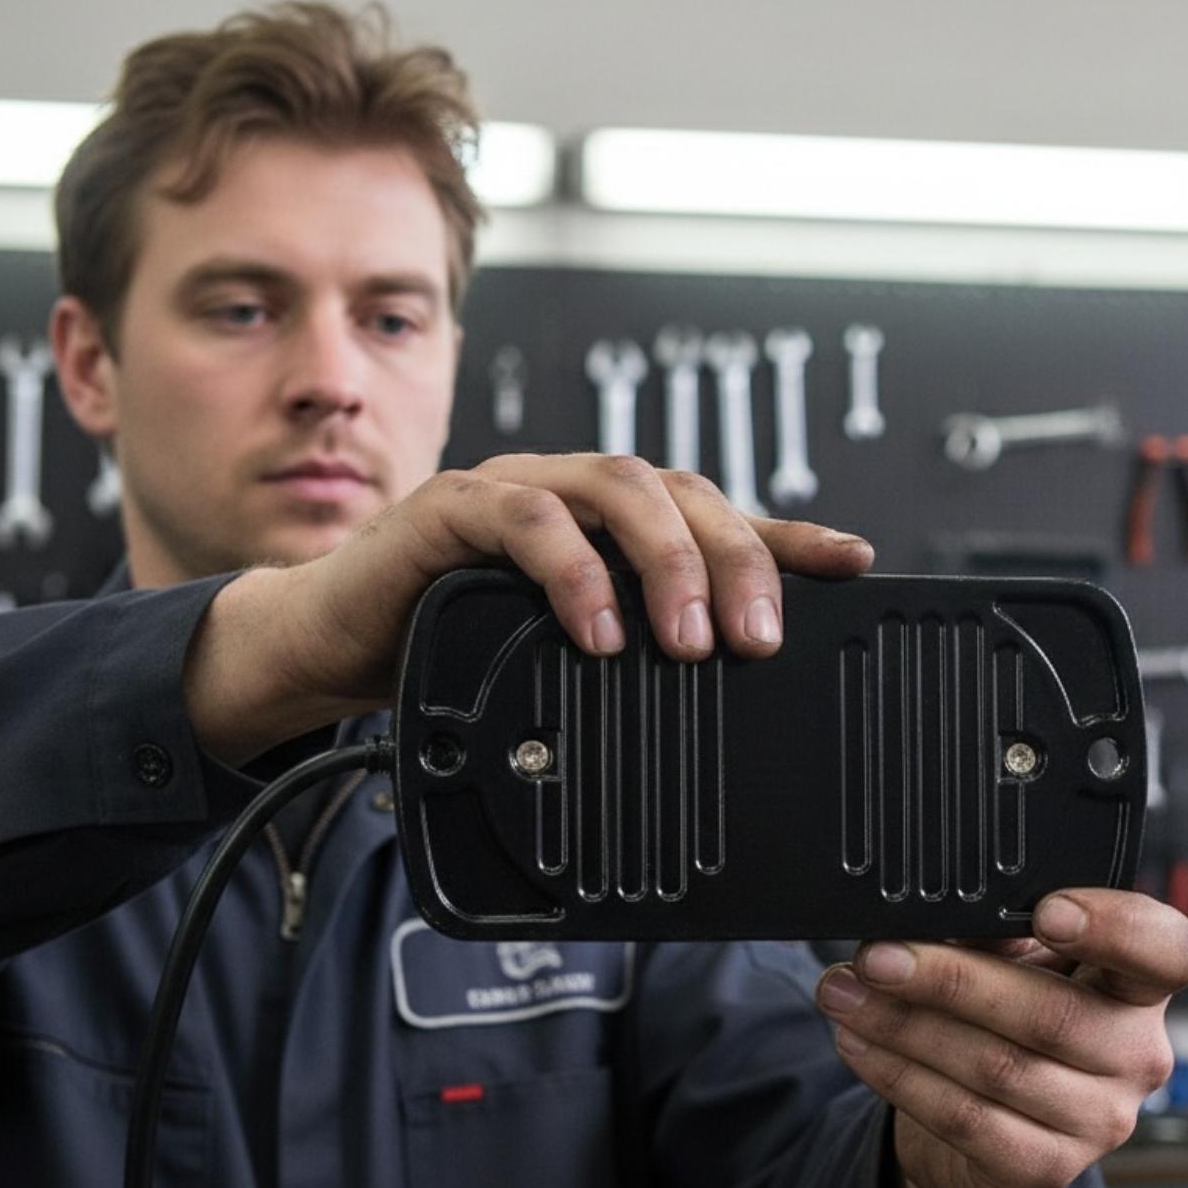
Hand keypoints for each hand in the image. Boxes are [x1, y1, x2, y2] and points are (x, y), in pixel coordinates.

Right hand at [186, 453, 873, 763]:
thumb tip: (723, 698)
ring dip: (667, 563)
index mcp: (612, 528)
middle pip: (680, 493)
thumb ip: (634, 656)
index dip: (788, 537)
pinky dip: (573, 572)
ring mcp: (516, 493)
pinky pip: (525, 520)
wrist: (334, 645)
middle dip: (733, 561)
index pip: (718, 514)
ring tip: (690, 642)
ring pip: (617, 489)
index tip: (853, 564)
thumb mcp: (565, 661)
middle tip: (758, 639)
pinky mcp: (451, 510)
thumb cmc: (455, 648)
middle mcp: (574, 496)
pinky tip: (600, 631)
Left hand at [816, 890, 1187, 1187]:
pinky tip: (857, 1041)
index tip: (1048, 911)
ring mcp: (1098, 1121)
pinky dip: (898, 1074)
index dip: (1117, 928)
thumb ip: (993, 932)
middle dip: (949, 980)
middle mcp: (1137, 1055)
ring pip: (995, 1067)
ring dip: (904, 1026)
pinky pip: (963, 1117)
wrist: (984, 1138)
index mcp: (1137, 987)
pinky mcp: (1045, 1169)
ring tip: (843, 993)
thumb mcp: (1011, 965)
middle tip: (876, 956)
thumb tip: (929, 910)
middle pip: (1049, 1014)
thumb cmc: (1004, 1023)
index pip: (1168, 952)